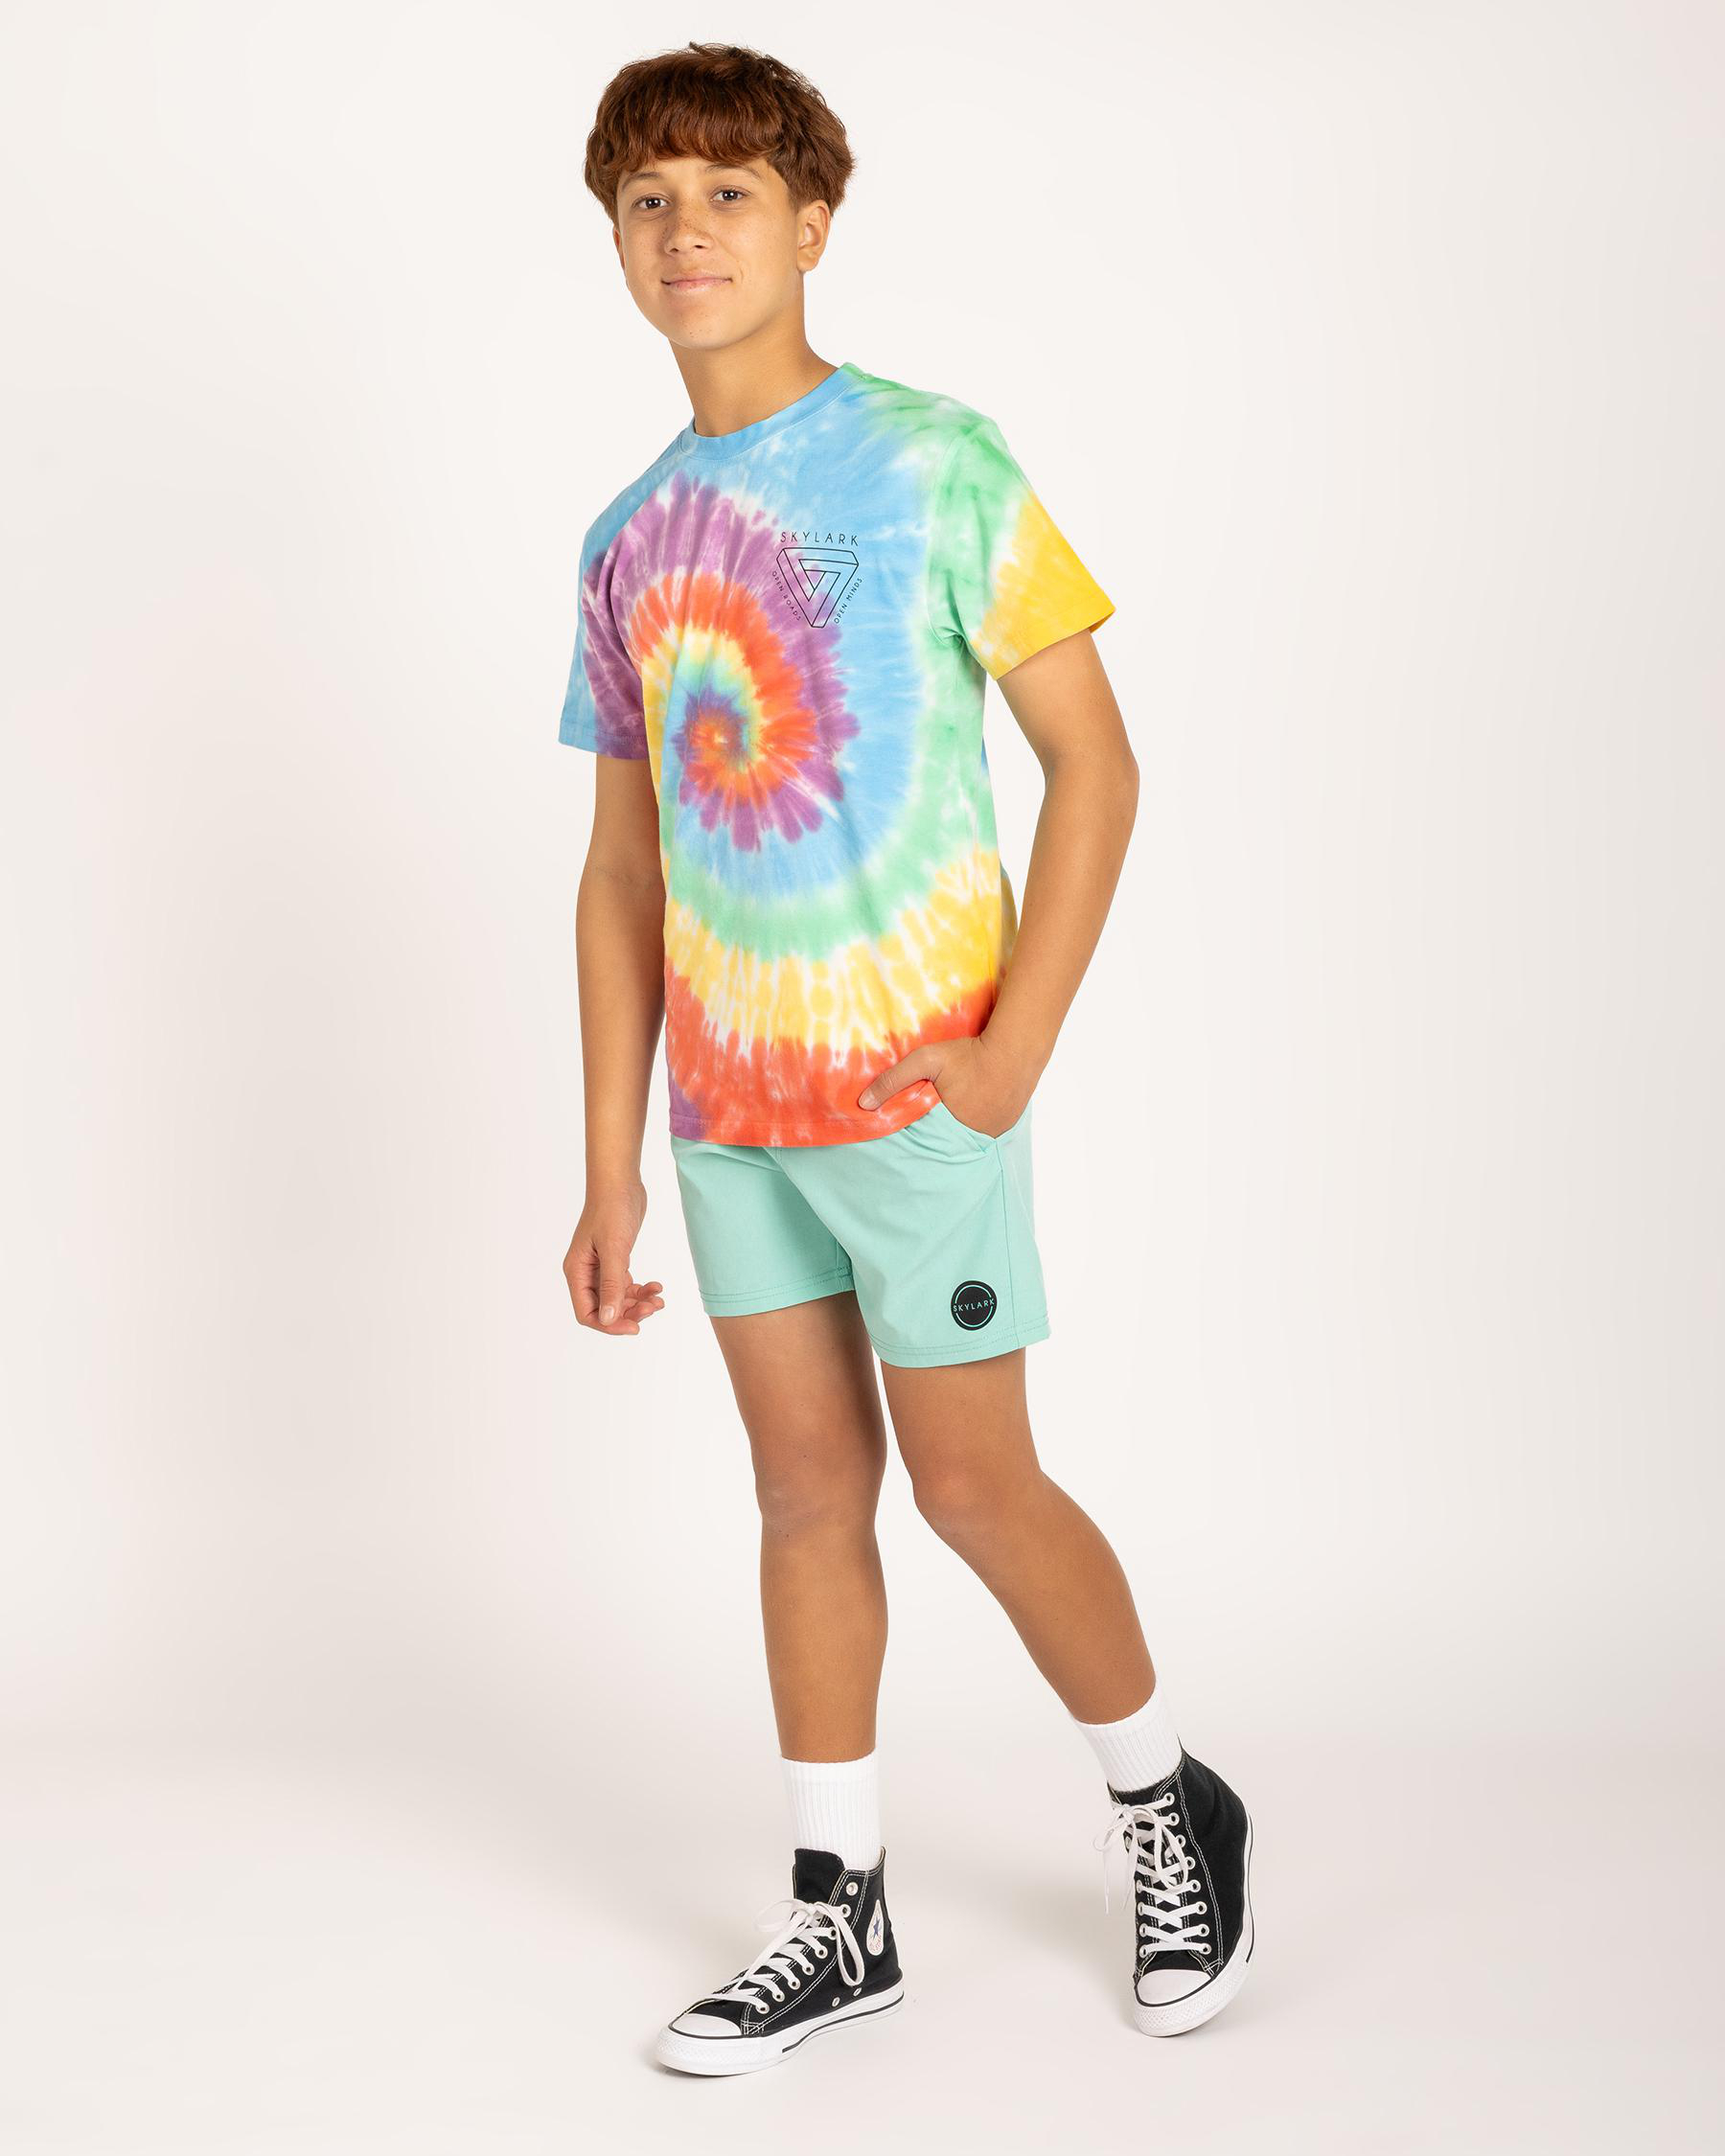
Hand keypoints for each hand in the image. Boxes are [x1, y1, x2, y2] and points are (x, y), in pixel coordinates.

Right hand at [564, 1180, 664, 1334]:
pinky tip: (657, 1286)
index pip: (587, 1313)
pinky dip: (641, 1290)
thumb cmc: (612, 1210)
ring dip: (638, 1303)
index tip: (635, 1326)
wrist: (621, 1182)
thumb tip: (608, 1318)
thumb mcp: (614, 1249)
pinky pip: (625, 1285)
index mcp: (577, 1272)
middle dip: (628, 1313)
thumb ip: (611, 1285)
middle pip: (604, 1309)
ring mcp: (600, 1267)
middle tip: (653, 1308)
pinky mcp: (615, 1260)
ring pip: (617, 1298)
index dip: (609, 1325)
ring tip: (659, 1299)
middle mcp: (585, 1273)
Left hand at [857, 1033, 1032, 1139]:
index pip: (923, 1144)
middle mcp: (973, 1139)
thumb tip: (864, 1104)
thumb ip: (894, 1080)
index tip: (904, 1137)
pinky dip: (975, 1126)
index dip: (914, 1140)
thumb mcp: (925, 1061)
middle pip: (945, 1145)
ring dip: (956, 1134)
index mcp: (950, 1128)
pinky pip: (984, 1134)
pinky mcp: (1006, 1127)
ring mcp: (992, 1135)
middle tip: (926, 1129)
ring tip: (949, 1119)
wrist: (1016, 1049)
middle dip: (934, 1139)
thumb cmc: (969, 1055)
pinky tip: (972, 1111)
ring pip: (966, 1141)